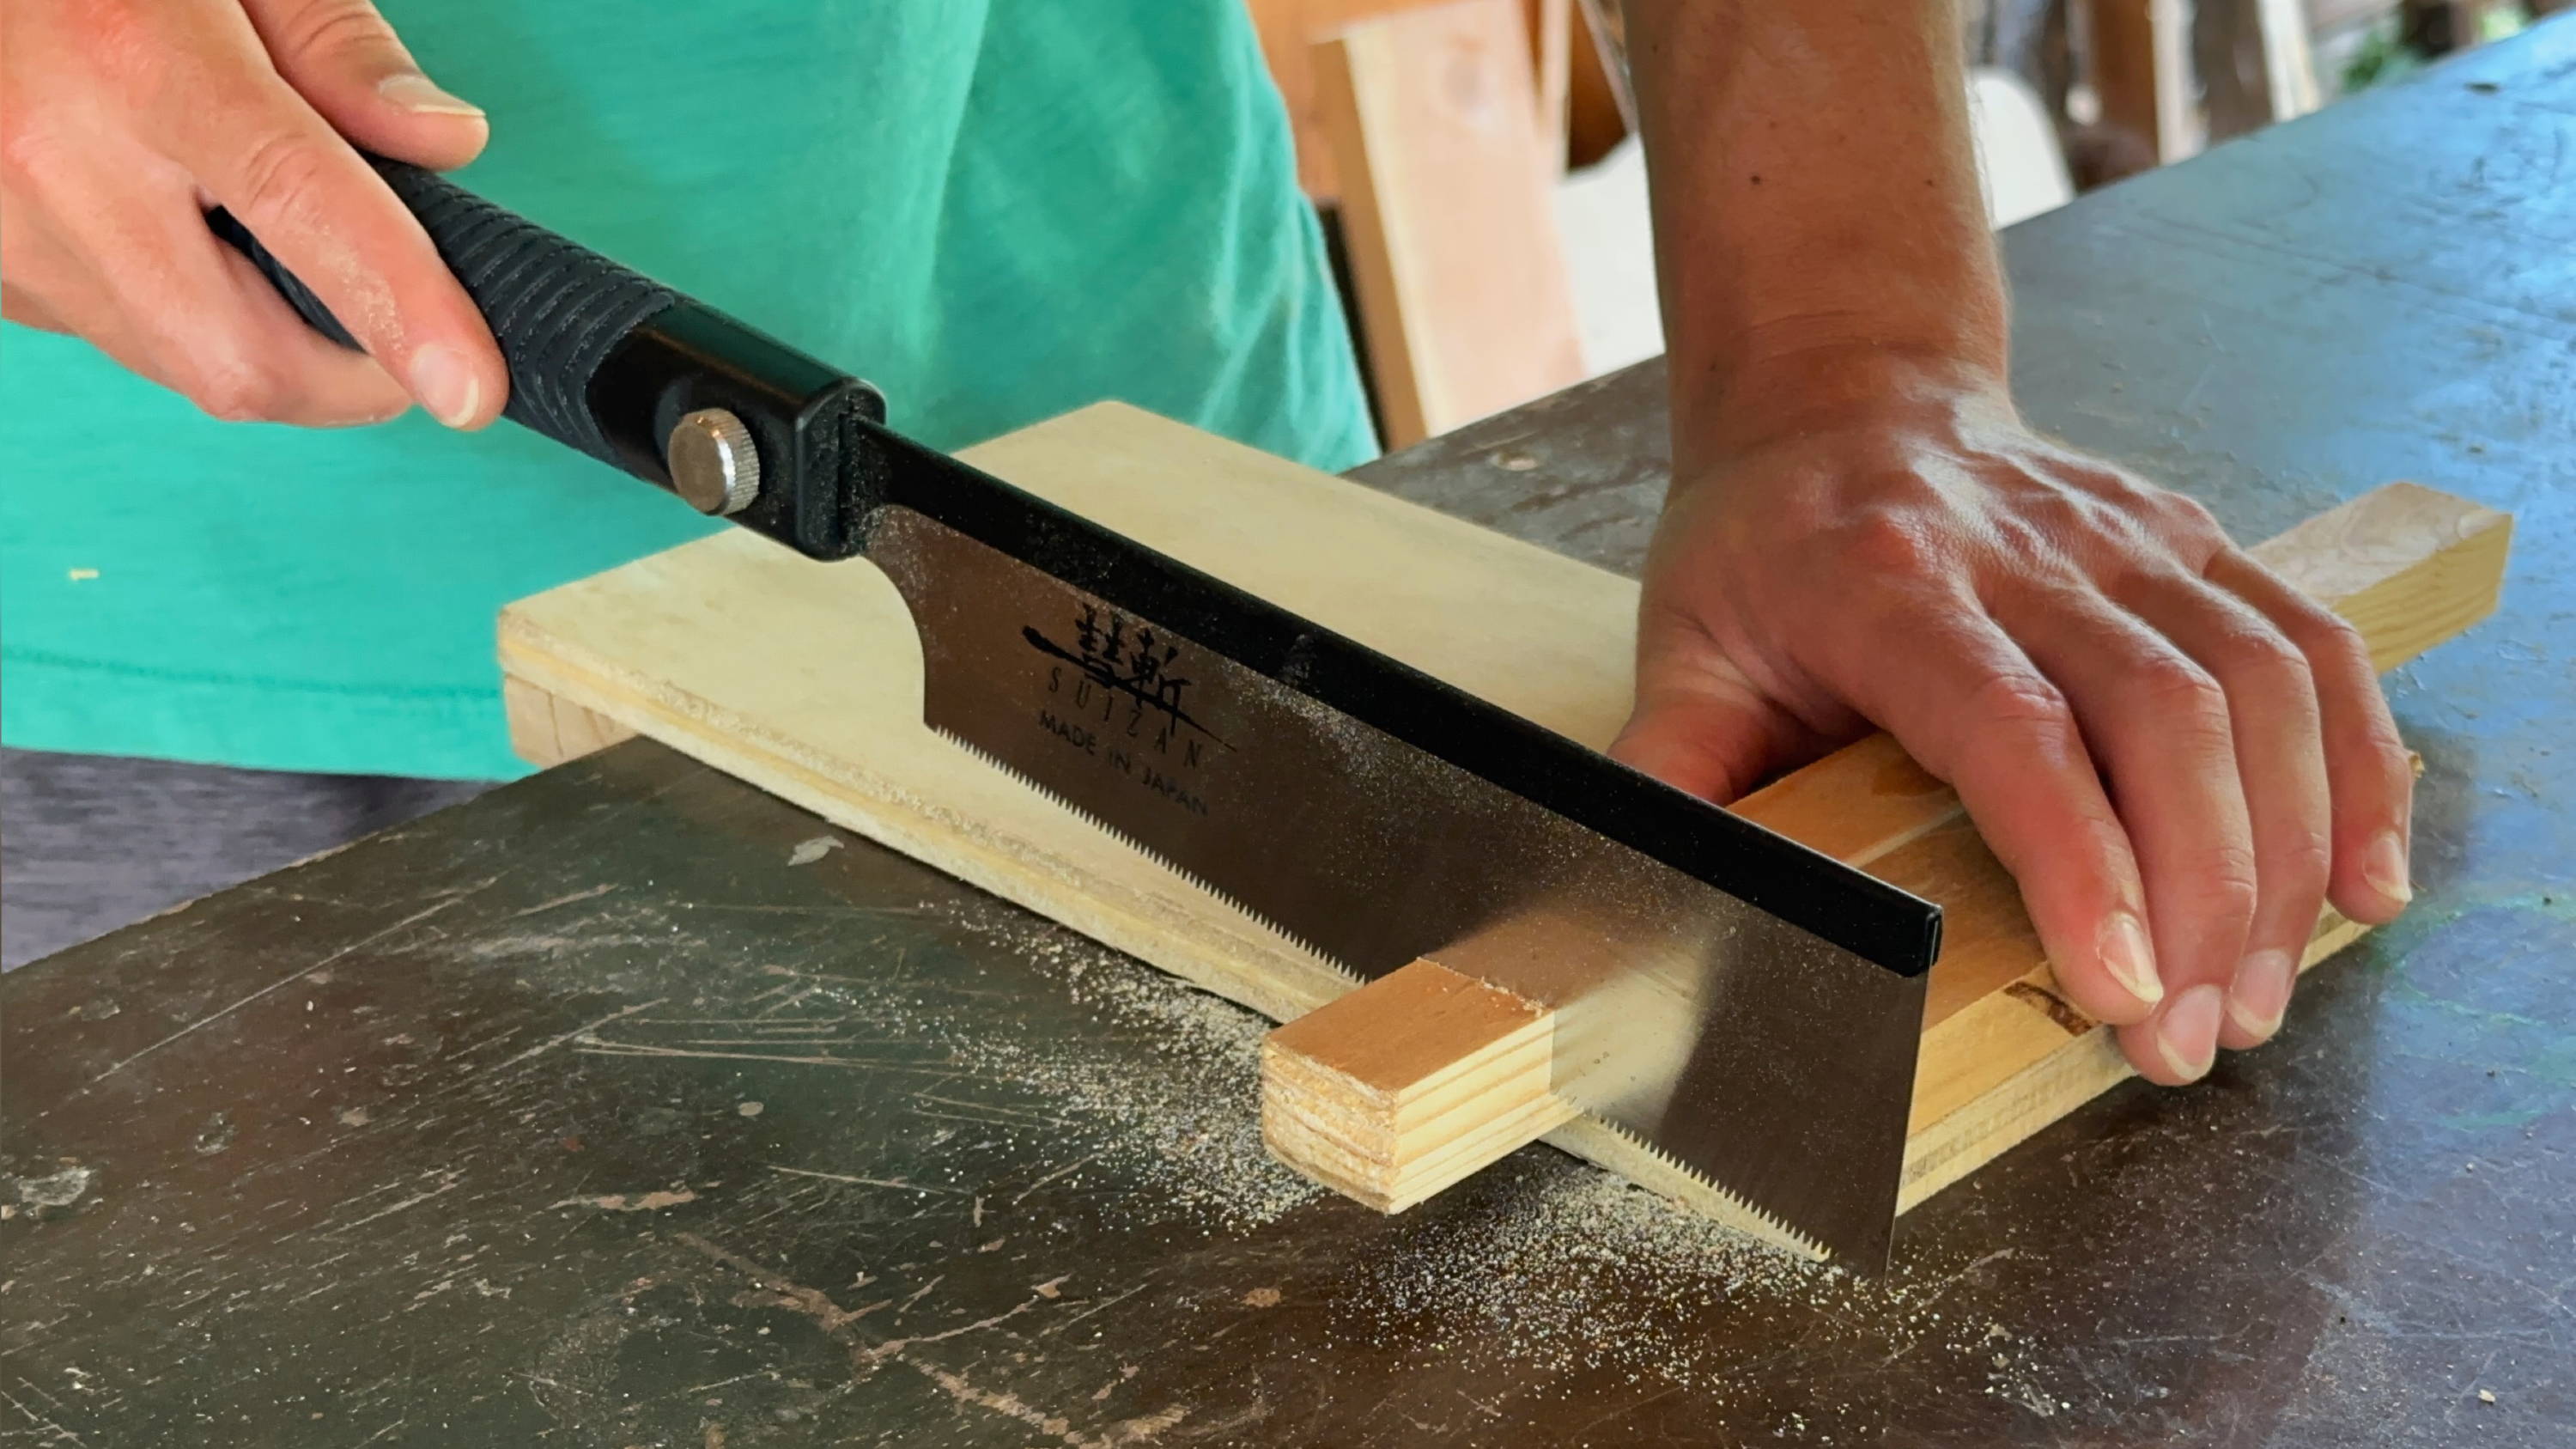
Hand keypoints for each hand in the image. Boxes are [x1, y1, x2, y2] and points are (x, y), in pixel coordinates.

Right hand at [1, 0, 506, 426]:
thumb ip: (343, 51)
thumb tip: (448, 143)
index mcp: (136, 62)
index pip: (299, 207)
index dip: (399, 309)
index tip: (471, 388)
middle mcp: (55, 162)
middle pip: (239, 358)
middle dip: (350, 376)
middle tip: (401, 333)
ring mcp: (9, 233)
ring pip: (183, 369)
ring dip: (266, 345)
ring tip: (270, 244)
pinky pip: (125, 346)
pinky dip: (186, 321)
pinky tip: (183, 237)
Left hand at [1612, 351, 2415, 1084]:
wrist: (1844, 391)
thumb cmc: (1761, 541)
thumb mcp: (1681, 647)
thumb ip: (1667, 778)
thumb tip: (1647, 904)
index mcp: (1885, 581)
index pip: (2008, 723)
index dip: (2078, 856)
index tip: (2118, 982)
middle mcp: (2025, 546)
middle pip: (2164, 713)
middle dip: (2204, 891)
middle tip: (2190, 1035)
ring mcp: (2127, 534)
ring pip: (2260, 684)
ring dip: (2289, 852)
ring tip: (2258, 993)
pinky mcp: (2195, 537)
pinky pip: (2313, 646)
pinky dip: (2361, 765)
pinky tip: (2362, 881)